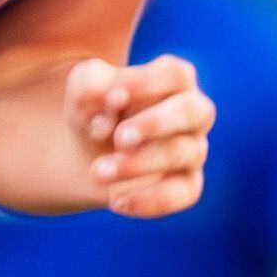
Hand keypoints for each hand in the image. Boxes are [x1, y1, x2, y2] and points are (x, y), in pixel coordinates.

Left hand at [65, 56, 211, 216]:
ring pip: (181, 153)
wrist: (87, 153)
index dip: (147, 85)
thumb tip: (111, 107)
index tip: (112, 99)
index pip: (176, 74)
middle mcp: (193, 113)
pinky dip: (151, 201)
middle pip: (194, 111)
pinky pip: (184, 194)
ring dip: (137, 163)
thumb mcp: (82, 89)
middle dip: (156, 123)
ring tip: (97, 172)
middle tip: (119, 138)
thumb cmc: (94, 110)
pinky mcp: (187, 184)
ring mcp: (194, 149)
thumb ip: (92, 85)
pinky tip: (116, 202)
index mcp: (173, 81)